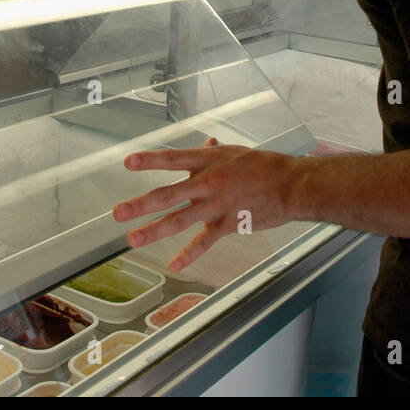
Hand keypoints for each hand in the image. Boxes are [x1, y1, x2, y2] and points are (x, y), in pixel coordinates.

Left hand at [113, 138, 300, 271]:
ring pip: (179, 219)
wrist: (292, 185)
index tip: (128, 163)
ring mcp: (217, 204)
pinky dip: (189, 254)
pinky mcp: (228, 223)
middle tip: (118, 212)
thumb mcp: (236, 154)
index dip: (149, 161)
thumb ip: (215, 153)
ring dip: (154, 230)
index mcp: (209, 160)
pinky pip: (204, 241)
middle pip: (168, 194)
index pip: (172, 159)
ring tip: (133, 238)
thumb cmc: (266, 167)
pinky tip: (174, 264)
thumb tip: (205, 144)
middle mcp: (209, 181)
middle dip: (140, 204)